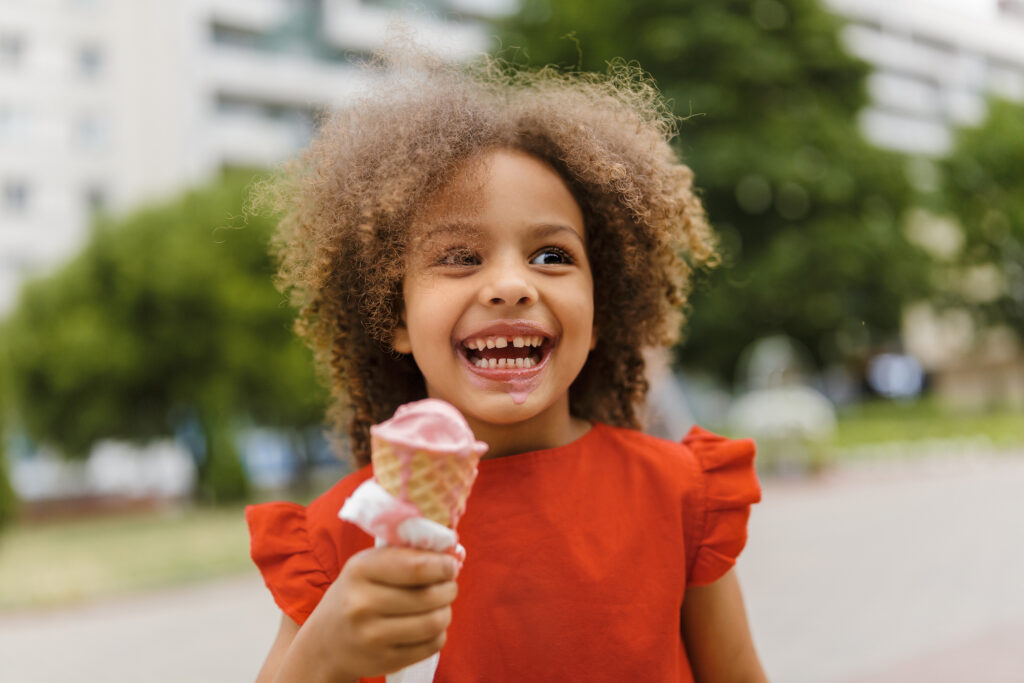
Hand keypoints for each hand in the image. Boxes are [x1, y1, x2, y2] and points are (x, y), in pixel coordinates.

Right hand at [302, 546, 458, 680]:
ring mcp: (372, 636)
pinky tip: (428, 626)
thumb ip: (407, 556)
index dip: (443, 565)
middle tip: (448, 585)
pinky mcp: (385, 661)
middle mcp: (362, 604)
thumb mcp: (369, 565)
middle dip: (449, 588)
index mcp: (360, 570)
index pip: (416, 567)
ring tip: (440, 605)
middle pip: (430, 596)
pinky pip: (431, 645)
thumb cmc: (357, 593)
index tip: (451, 564)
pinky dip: (439, 633)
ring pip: (434, 622)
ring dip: (446, 611)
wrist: (326, 641)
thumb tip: (456, 554)